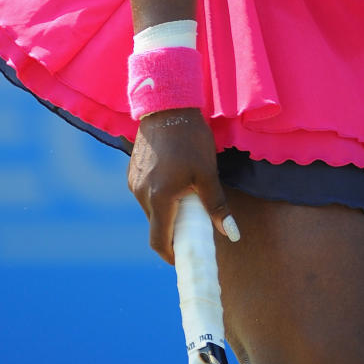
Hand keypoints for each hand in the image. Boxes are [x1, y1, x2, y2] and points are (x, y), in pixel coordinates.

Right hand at [127, 108, 238, 263]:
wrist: (167, 106)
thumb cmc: (190, 139)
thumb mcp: (207, 173)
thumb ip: (216, 205)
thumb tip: (231, 234)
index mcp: (159, 199)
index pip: (159, 242)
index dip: (172, 255)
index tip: (185, 258)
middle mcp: (141, 194)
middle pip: (156, 226)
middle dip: (174, 233)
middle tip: (194, 230)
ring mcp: (134, 183)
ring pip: (151, 210)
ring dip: (167, 214)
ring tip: (188, 202)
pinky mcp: (132, 172)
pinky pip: (146, 194)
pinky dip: (160, 199)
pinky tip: (176, 185)